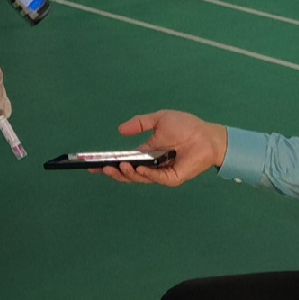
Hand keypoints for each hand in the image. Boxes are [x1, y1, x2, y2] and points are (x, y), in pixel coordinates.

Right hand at [98, 110, 224, 184]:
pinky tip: (137, 168)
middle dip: (113, 173)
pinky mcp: (172, 179)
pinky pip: (155, 178)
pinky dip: (144, 174)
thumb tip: (119, 131)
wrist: (207, 135)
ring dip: (126, 174)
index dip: (109, 164)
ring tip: (117, 167)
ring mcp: (161, 174)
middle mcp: (152, 166)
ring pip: (139, 179)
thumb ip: (140, 124)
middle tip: (100, 169)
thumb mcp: (159, 120)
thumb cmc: (186, 127)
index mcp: (147, 154)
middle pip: (128, 174)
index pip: (124, 162)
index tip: (92, 164)